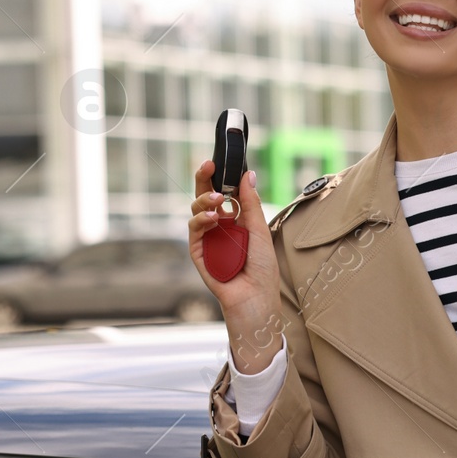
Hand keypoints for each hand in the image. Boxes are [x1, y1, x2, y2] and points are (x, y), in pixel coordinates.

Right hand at [188, 161, 281, 371]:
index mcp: (235, 219)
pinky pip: (194, 231)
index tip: (221, 160)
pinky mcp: (198, 252)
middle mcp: (219, 226)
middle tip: (209, 165)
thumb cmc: (262, 267)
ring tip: (218, 201)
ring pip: (197, 210)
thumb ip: (250, 203)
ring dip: (205, 201)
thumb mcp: (259, 230)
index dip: (220, 176)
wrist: (255, 297)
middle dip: (204, 179)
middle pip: (205, 196)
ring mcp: (207, 238)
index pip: (224, 192)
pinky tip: (212, 217)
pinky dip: (201, 220)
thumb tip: (248, 174)